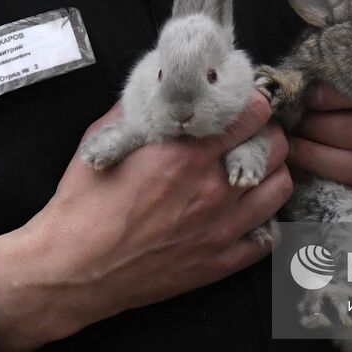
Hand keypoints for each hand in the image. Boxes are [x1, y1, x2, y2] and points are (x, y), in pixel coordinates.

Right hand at [0, 92, 289, 351]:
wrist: (72, 269)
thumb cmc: (83, 204)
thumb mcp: (105, 139)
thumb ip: (140, 107)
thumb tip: (161, 83)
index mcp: (186, 155)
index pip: (251, 115)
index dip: (254, 103)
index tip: (248, 102)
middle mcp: (212, 190)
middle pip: (275, 149)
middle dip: (268, 134)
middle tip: (254, 134)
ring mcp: (221, 229)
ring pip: (279, 190)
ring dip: (272, 173)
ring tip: (253, 170)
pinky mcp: (219, 263)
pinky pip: (267, 239)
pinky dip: (264, 222)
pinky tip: (246, 214)